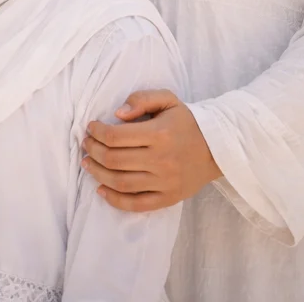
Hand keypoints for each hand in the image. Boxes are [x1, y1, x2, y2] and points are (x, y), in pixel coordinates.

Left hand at [82, 90, 221, 212]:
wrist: (218, 149)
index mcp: (160, 134)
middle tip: (86, 144)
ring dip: (97, 173)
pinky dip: (115, 200)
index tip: (91, 128)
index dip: (97, 132)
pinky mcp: (168, 198)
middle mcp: (161, 160)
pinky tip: (101, 190)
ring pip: (120, 182)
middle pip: (114, 159)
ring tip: (87, 164)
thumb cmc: (187, 122)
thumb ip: (142, 99)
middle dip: (92, 151)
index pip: (115, 136)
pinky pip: (136, 204)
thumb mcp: (168, 100)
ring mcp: (165, 182)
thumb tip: (118, 114)